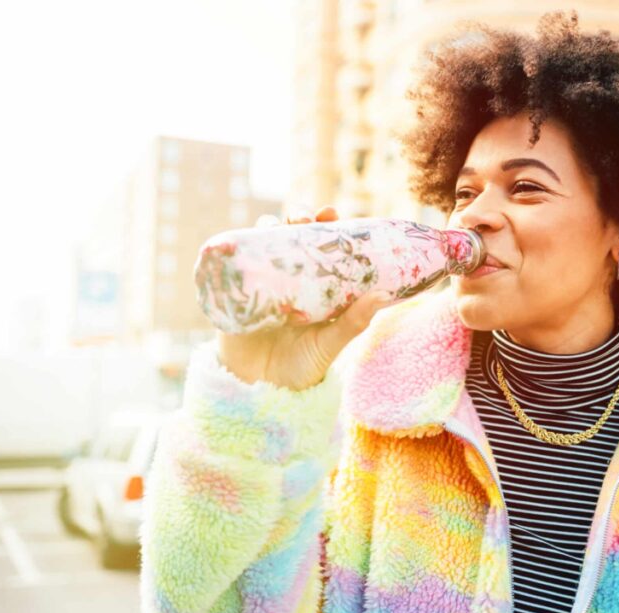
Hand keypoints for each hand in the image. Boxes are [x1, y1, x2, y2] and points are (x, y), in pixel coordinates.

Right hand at [218, 204, 392, 390]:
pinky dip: (237, 249)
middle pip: (292, 238)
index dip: (326, 226)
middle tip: (304, 216)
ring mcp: (262, 283)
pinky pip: (234, 266)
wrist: (260, 393)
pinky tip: (244, 239)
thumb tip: (384, 295)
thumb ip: (354, 321)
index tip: (332, 212)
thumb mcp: (330, 344)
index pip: (322, 248)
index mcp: (316, 288)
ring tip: (279, 225)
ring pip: (263, 244)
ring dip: (269, 227)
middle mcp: (289, 280)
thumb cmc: (300, 368)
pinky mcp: (235, 294)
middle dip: (297, 219)